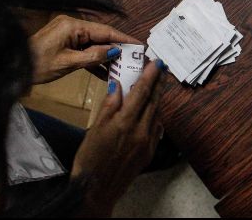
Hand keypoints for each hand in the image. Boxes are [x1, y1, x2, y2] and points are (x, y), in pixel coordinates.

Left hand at [28, 15, 139, 83]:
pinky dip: (94, 59)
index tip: (139, 45)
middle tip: (134, 59)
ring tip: (123, 67)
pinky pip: (85, 50)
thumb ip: (94, 56)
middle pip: (101, 36)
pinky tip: (106, 72)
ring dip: (107, 56)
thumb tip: (115, 51)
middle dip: (118, 48)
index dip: (123, 38)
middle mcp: (72, 25)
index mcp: (73, 25)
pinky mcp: (65, 43)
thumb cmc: (37, 64)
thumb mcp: (68, 63)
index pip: (105, 31)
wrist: (13, 67)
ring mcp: (68, 34)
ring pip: (94, 44)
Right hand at [70, 60, 164, 216]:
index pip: (142, 93)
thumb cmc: (90, 158)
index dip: (150, 76)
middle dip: (158, 84)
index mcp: (126, 122)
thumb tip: (117, 84)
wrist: (97, 189)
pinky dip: (155, 116)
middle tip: (161, 69)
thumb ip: (109, 105)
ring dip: (158, 99)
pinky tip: (153, 111)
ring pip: (156, 114)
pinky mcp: (150, 152)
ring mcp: (148, 142)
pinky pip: (157, 128)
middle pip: (153, 101)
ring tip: (157, 86)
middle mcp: (142, 130)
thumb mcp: (95, 128)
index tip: (157, 62)